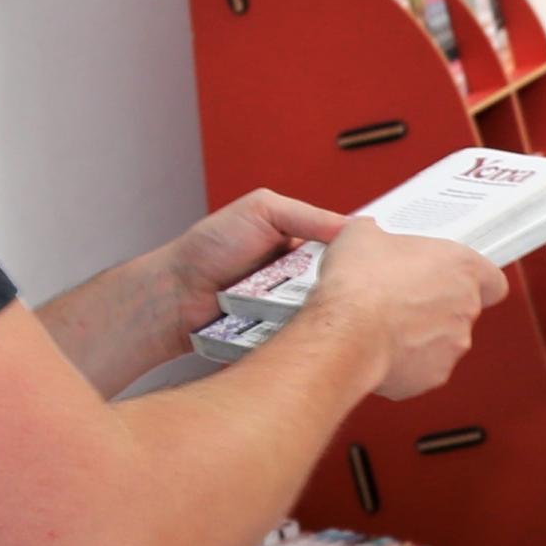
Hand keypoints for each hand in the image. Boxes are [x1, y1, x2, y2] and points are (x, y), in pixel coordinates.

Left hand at [158, 187, 348, 343]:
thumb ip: (306, 214)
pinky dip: (300, 330)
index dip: (356, 254)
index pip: (345, 249)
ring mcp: (290, 308)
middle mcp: (300, 277)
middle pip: (339, 283)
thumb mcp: (261, 210)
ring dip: (317, 307)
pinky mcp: (281, 335)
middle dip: (338, 283)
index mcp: (302, 245)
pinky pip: (302, 335)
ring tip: (306, 301)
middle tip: (332, 281)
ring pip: (324, 311)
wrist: (176, 293)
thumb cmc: (209, 247)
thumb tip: (354, 226)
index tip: (369, 257)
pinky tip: (294, 323)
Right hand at [285, 220, 502, 400]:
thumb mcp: (361, 236)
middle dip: (434, 305)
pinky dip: (404, 361)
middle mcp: (465, 308)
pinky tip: (378, 347)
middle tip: (401, 296)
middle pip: (462, 309)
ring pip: (443, 340)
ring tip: (383, 323)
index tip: (451, 277)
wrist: (345, 333)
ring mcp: (452, 345)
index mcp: (462, 268)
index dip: (473, 280)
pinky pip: (423, 367)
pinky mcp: (432, 375)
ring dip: (419, 334)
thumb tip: (365, 234)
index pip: (492, 279)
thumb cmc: (360, 285)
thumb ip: (375, 233)